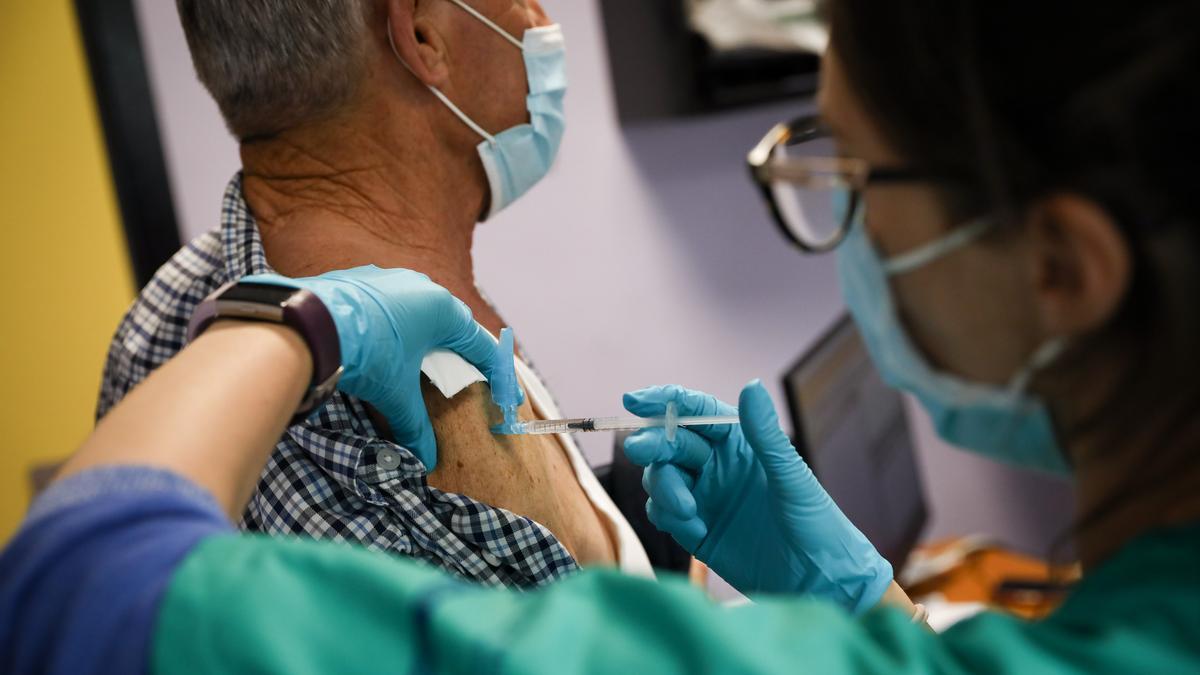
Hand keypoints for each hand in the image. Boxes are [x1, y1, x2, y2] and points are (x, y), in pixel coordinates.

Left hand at [245, 266, 494, 469]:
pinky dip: (395, 325)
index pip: (479, 344)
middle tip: (463, 375)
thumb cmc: (367, 354)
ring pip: (418, 309)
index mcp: (442, 309)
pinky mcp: (361, 279)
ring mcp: (390, 278)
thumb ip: (415, 426)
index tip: (505, 392)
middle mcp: (421, 286)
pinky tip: (384, 342)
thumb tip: (427, 459)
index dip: (495, 372)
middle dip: (459, 351)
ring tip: (421, 359)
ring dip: (423, 335)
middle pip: (450, 324)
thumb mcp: (396, 395)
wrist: (310, 326)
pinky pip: (389, 303)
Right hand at [622, 380, 891, 612]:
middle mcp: (717, 465)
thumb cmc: (816, 524)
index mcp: (740, 443)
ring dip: (664, 487)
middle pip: (670, 443)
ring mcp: (704, 496)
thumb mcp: (791, 477)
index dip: (663, 401)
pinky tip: (692, 527)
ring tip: (688, 511)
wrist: (817, 582)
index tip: (634, 399)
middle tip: (639, 449)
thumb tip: (752, 384)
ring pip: (661, 477)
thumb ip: (765, 434)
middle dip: (653, 443)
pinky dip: (666, 515)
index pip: (696, 412)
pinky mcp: (695, 528)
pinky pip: (662, 511)